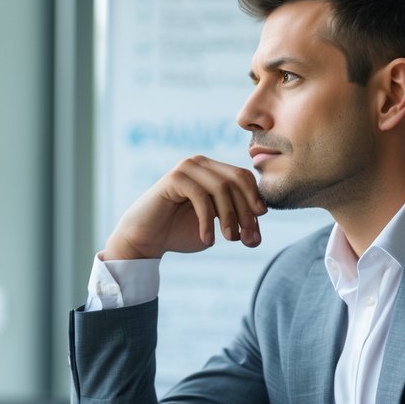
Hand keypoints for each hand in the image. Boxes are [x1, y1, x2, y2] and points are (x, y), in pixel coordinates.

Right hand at [103, 156, 266, 260]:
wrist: (145, 240)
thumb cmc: (180, 232)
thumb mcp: (216, 226)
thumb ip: (237, 223)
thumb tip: (259, 229)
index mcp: (213, 170)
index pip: (245, 179)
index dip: (255, 203)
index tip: (256, 232)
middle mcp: (201, 163)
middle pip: (237, 180)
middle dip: (246, 211)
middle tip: (248, 239)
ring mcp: (187, 167)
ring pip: (222, 187)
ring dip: (230, 216)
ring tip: (230, 239)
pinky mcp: (174, 178)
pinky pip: (201, 196)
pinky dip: (208, 221)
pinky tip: (208, 240)